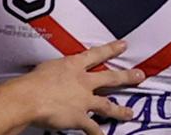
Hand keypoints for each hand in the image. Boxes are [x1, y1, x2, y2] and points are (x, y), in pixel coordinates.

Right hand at [25, 40, 143, 134]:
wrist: (30, 97)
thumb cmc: (33, 81)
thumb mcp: (47, 67)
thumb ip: (58, 69)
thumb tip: (56, 71)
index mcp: (74, 65)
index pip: (97, 54)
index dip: (112, 49)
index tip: (124, 45)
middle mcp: (83, 81)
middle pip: (110, 78)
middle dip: (127, 77)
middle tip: (140, 75)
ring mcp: (84, 100)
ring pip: (107, 105)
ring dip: (120, 110)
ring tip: (130, 113)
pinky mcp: (80, 117)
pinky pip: (93, 128)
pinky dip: (99, 134)